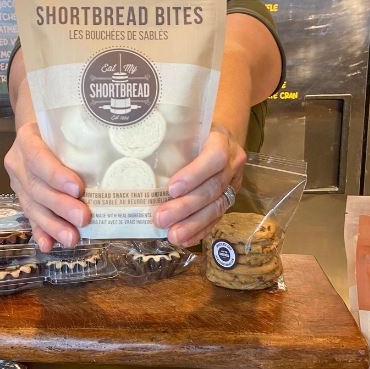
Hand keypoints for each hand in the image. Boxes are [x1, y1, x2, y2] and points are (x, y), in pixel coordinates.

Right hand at [4, 121, 90, 251]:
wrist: (37, 131)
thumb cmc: (60, 125)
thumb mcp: (66, 122)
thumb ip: (84, 133)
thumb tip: (120, 144)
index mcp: (28, 138)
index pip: (38, 156)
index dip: (56, 174)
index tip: (78, 188)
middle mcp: (18, 161)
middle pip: (36, 186)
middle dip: (60, 206)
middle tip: (84, 218)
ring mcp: (18, 182)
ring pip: (32, 206)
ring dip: (53, 225)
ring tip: (72, 238)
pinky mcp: (22, 199)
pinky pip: (30, 218)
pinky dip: (41, 232)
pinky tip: (49, 245)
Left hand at [152, 129, 245, 246]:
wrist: (219, 136)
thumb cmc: (195, 131)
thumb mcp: (187, 128)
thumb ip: (171, 139)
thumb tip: (136, 149)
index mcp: (222, 141)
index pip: (214, 158)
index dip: (194, 175)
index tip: (171, 189)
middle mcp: (232, 163)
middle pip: (212, 188)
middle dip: (186, 206)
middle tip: (161, 218)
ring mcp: (233, 183)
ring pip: (216, 207)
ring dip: (193, 224)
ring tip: (173, 235)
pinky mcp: (229, 199)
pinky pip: (217, 218)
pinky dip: (200, 230)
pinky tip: (185, 240)